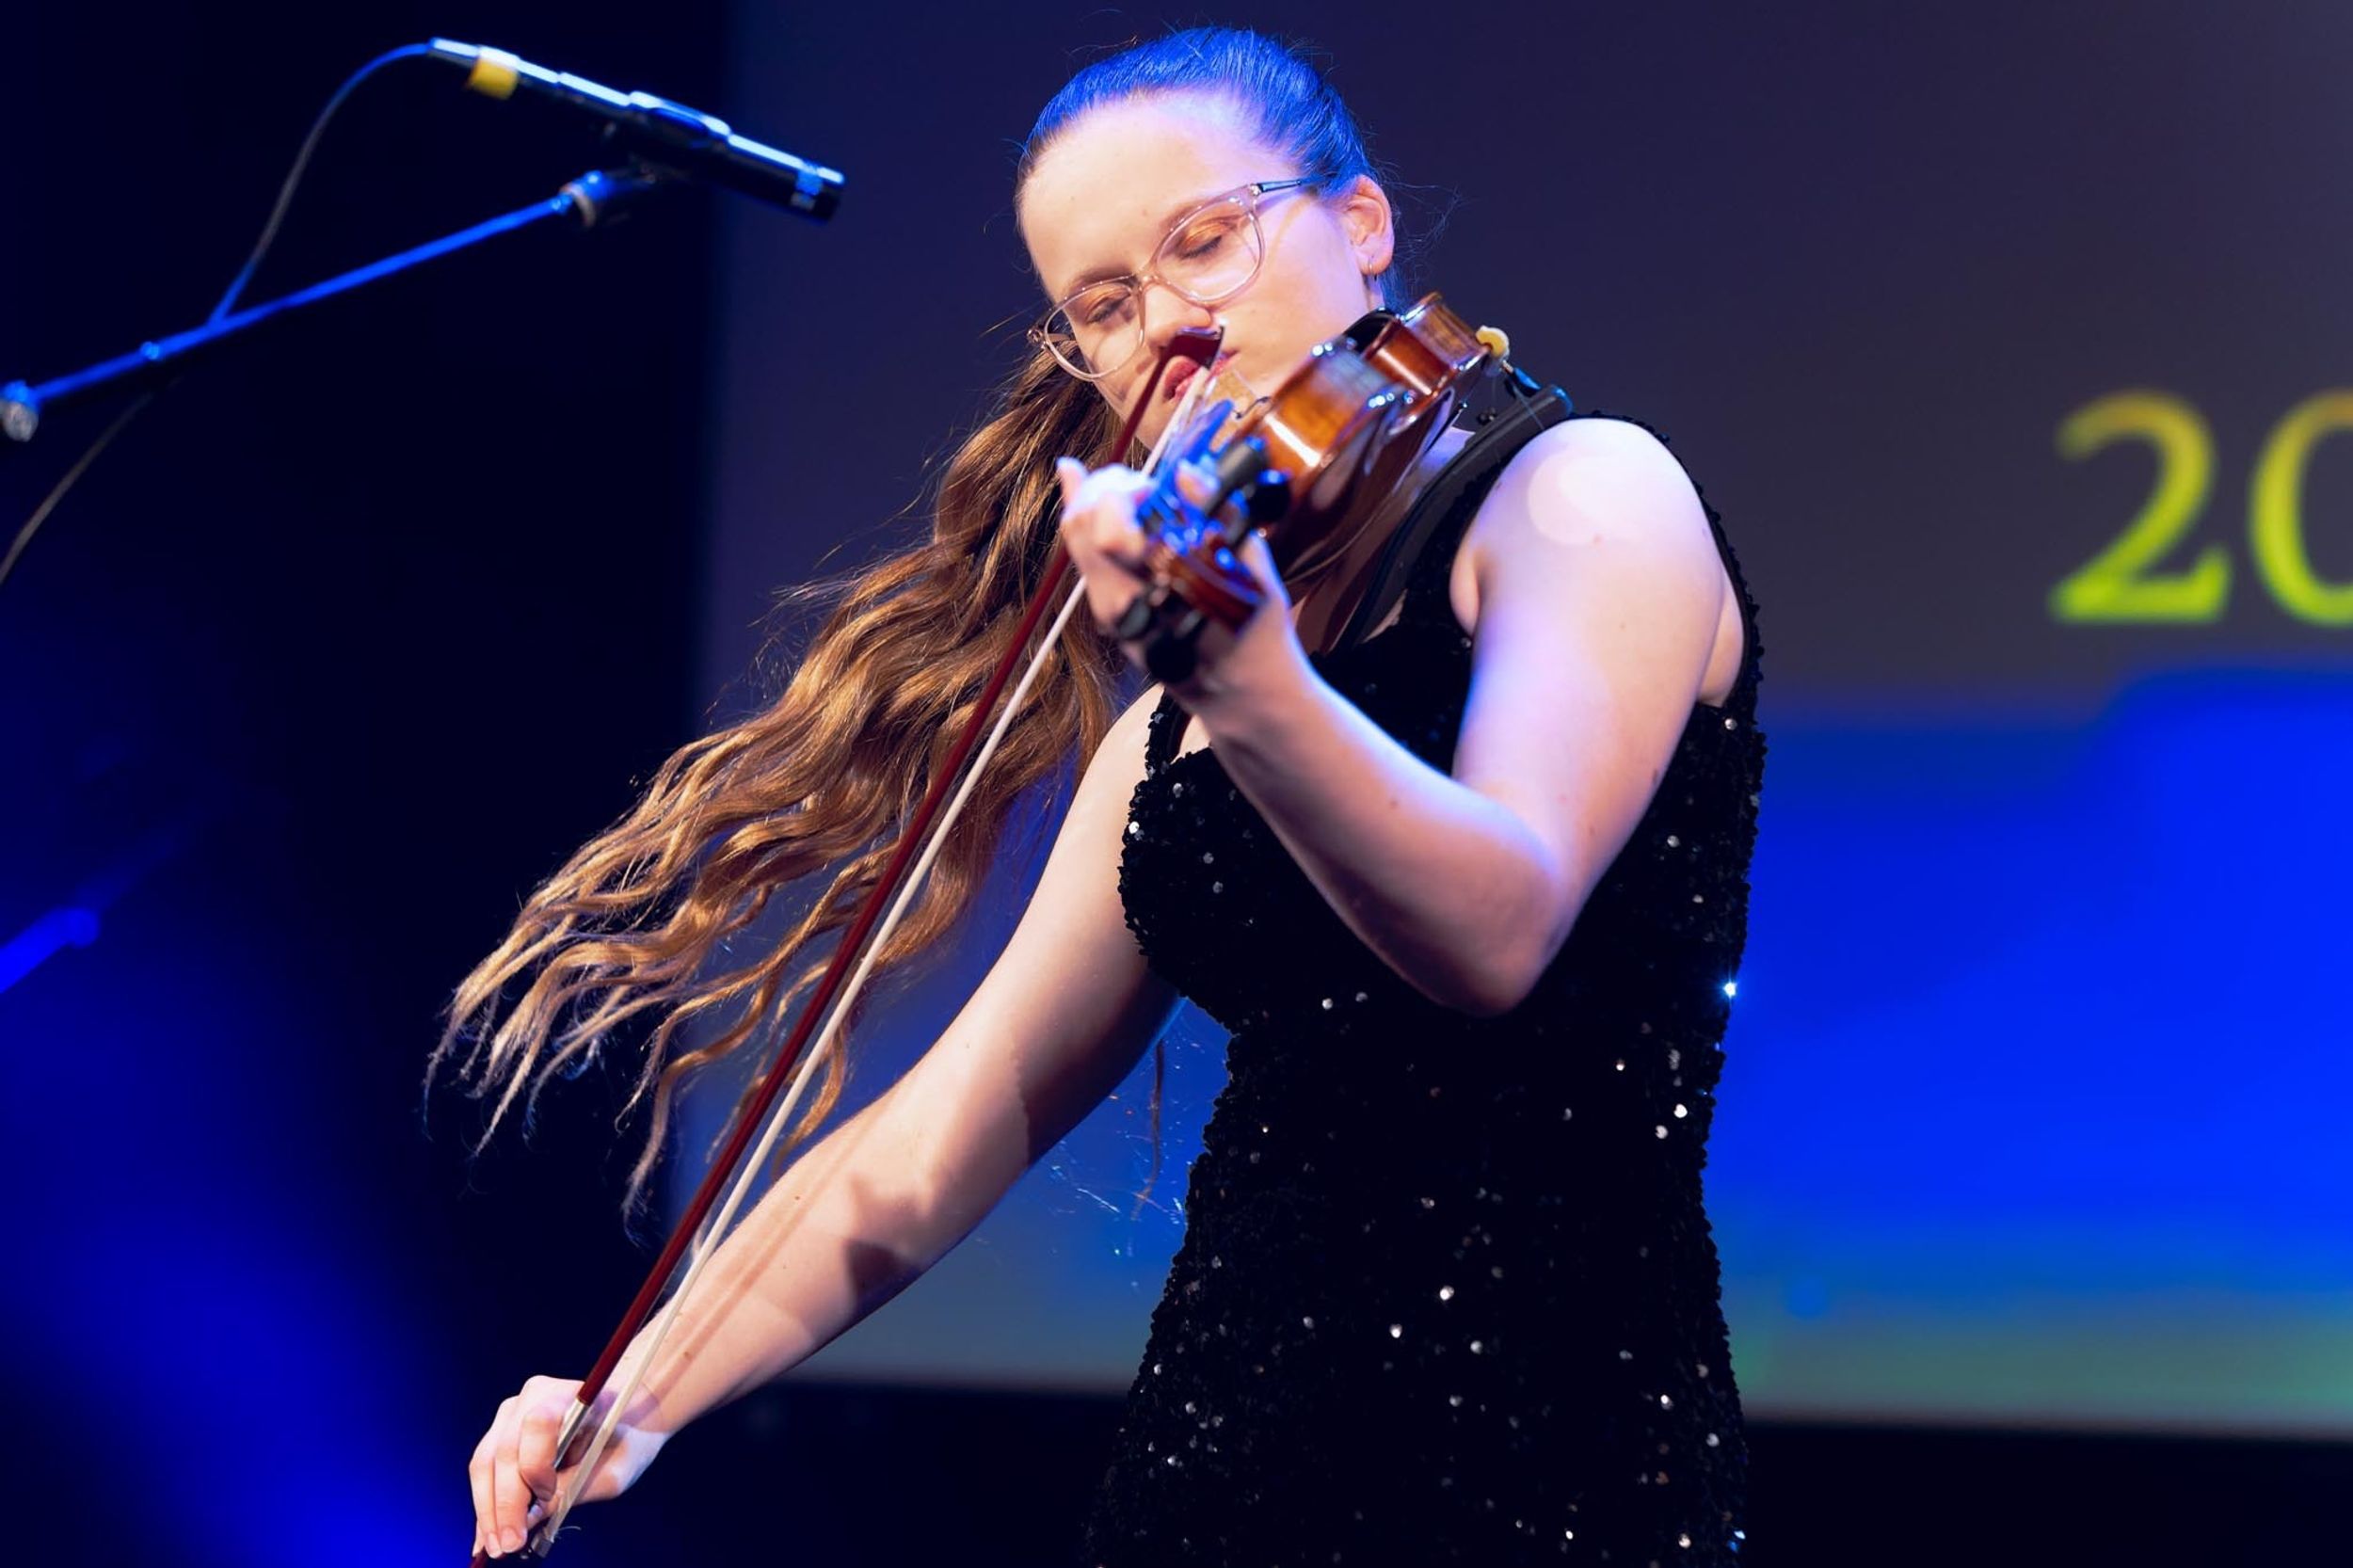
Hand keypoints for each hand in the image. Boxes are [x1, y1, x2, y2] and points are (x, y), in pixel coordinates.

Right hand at [468, 1374, 668, 1558]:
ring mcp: (513, 1410)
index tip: (546, 1496)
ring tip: (495, 1546)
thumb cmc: (626, 1444)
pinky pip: (484, 1468)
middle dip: (504, 1503)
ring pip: (485, 1462)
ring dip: (487, 1508)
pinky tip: (488, 1533)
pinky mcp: (501, 1429)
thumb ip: (573, 1491)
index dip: (535, 1464)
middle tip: (508, 1545)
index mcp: (572, 1396)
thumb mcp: (614, 1471)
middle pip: (505, 1449)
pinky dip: (485, 1503)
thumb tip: (526, 1520)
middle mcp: (535, 1395)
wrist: (627, 1420)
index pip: (538, 1423)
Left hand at [1053, 456, 1304, 708]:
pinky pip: (1087, 557)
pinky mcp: (1107, 613)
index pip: (1104, 528)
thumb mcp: (1252, 569)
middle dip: (1104, 487)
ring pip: (1076, 538)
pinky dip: (1096, 522)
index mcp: (1151, 591)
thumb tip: (1184, 472)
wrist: (1240, 692)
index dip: (1123, 491)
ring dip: (1097, 502)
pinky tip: (1114, 502)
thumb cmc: (1254, 630)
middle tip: (1141, 484)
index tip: (1155, 488)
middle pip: (1079, 525)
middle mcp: (1117, 603)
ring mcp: (1107, 610)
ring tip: (1134, 492)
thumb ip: (1216, 516)